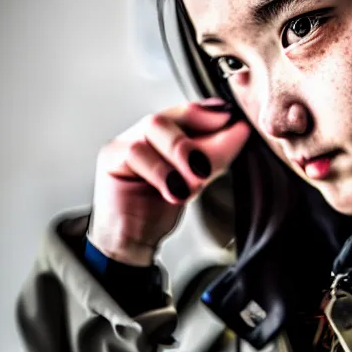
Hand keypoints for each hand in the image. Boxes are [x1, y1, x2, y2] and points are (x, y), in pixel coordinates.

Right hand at [88, 98, 250, 265]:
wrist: (131, 240)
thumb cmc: (158, 207)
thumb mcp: (196, 179)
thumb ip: (215, 154)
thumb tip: (240, 130)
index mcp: (166, 133)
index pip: (188, 111)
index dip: (209, 113)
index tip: (231, 119)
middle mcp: (145, 132)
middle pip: (171, 114)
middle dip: (196, 137)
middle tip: (209, 164)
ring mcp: (125, 140)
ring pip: (154, 126)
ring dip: (181, 153)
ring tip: (194, 182)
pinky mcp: (111, 157)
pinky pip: (137, 152)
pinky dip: (162, 171)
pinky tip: (173, 190)